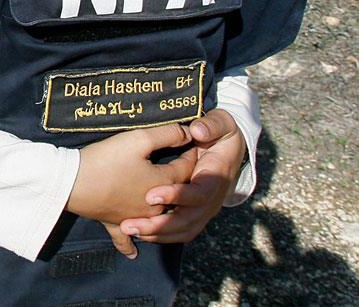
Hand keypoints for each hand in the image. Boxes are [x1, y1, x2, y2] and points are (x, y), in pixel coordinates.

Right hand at [68, 124, 195, 257]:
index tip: (193, 143)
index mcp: (163, 183)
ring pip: (156, 217)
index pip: (186, 168)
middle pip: (175, 194)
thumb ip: (166, 134)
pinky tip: (134, 253)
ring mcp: (136, 217)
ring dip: (164, 211)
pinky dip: (129, 243)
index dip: (190, 153)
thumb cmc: (106, 160)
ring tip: (165, 200)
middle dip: (181, 181)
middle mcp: (156, 206)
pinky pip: (125, 237)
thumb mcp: (138, 139)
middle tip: (182, 167)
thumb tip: (188, 132)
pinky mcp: (115, 223)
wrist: (73, 183)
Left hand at [119, 109, 246, 243]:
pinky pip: (179, 231)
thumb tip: (197, 131)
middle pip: (188, 220)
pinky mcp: (195, 214)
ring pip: (182, 230)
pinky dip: (160, 235)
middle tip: (130, 224)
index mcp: (216, 178)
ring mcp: (204, 209)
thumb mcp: (222, 122)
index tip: (151, 195)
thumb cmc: (222, 133)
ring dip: (156, 233)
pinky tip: (137, 232)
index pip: (199, 193)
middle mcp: (212, 199)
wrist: (230, 148)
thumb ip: (212, 125)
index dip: (177, 196)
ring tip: (128, 230)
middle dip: (159, 224)